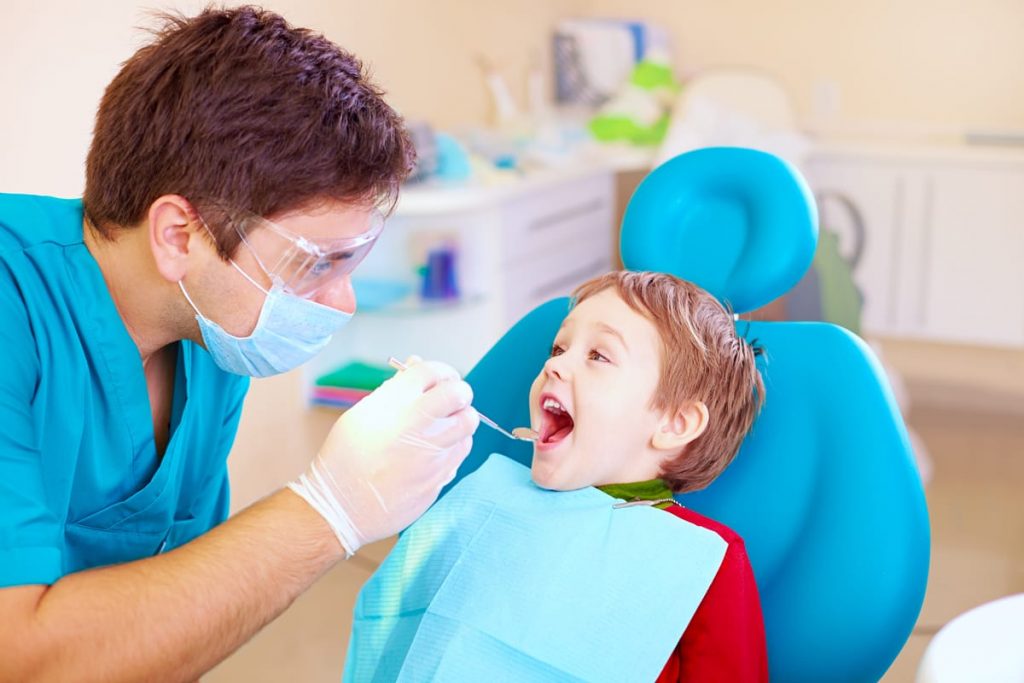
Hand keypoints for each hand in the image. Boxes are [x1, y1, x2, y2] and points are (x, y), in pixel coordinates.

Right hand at [289, 357, 479, 555]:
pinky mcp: (439, 477)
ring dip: (460, 419)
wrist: (340, 506)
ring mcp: (431, 453)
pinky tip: (438, 449)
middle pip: (459, 393)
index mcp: (393, 404)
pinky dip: (455, 445)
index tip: (440, 379)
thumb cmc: (346, 458)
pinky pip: (461, 451)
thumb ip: (394, 389)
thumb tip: (415, 364)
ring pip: (467, 423)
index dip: (441, 371)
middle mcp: (415, 424)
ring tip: (444, 425)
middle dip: (459, 392)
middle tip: (451, 399)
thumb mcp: (361, 415)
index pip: (432, 371)